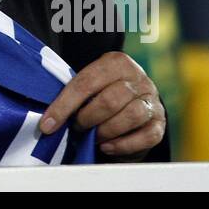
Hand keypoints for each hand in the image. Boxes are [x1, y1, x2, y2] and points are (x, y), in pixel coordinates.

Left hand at [40, 51, 164, 158]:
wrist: (134, 102)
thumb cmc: (102, 93)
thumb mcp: (90, 86)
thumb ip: (74, 95)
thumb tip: (48, 120)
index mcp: (116, 62)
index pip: (86, 83)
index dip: (63, 106)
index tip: (47, 125)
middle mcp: (138, 77)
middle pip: (110, 100)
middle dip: (87, 118)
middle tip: (77, 128)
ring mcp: (152, 99)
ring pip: (131, 116)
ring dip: (106, 131)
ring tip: (93, 138)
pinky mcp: (160, 122)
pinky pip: (146, 136)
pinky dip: (123, 144)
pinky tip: (108, 146)